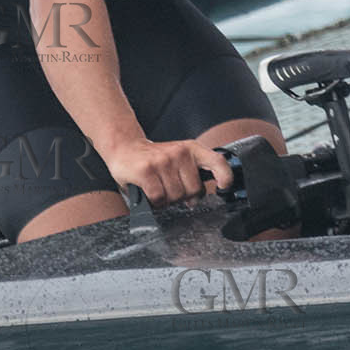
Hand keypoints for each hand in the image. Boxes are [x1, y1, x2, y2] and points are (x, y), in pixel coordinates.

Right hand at [101, 138, 233, 206]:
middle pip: (193, 190)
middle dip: (182, 197)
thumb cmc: (154, 159)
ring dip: (166, 200)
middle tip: (171, 189)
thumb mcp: (178, 159)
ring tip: (158, 188)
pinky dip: (154, 202)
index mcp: (191, 149)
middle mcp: (179, 153)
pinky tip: (149, 193)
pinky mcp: (146, 170)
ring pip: (175, 197)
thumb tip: (196, 200)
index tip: (223, 187)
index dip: (224, 176)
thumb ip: (192, 175)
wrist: (124, 147)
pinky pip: (158, 198)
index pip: (217, 161)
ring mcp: (162, 161)